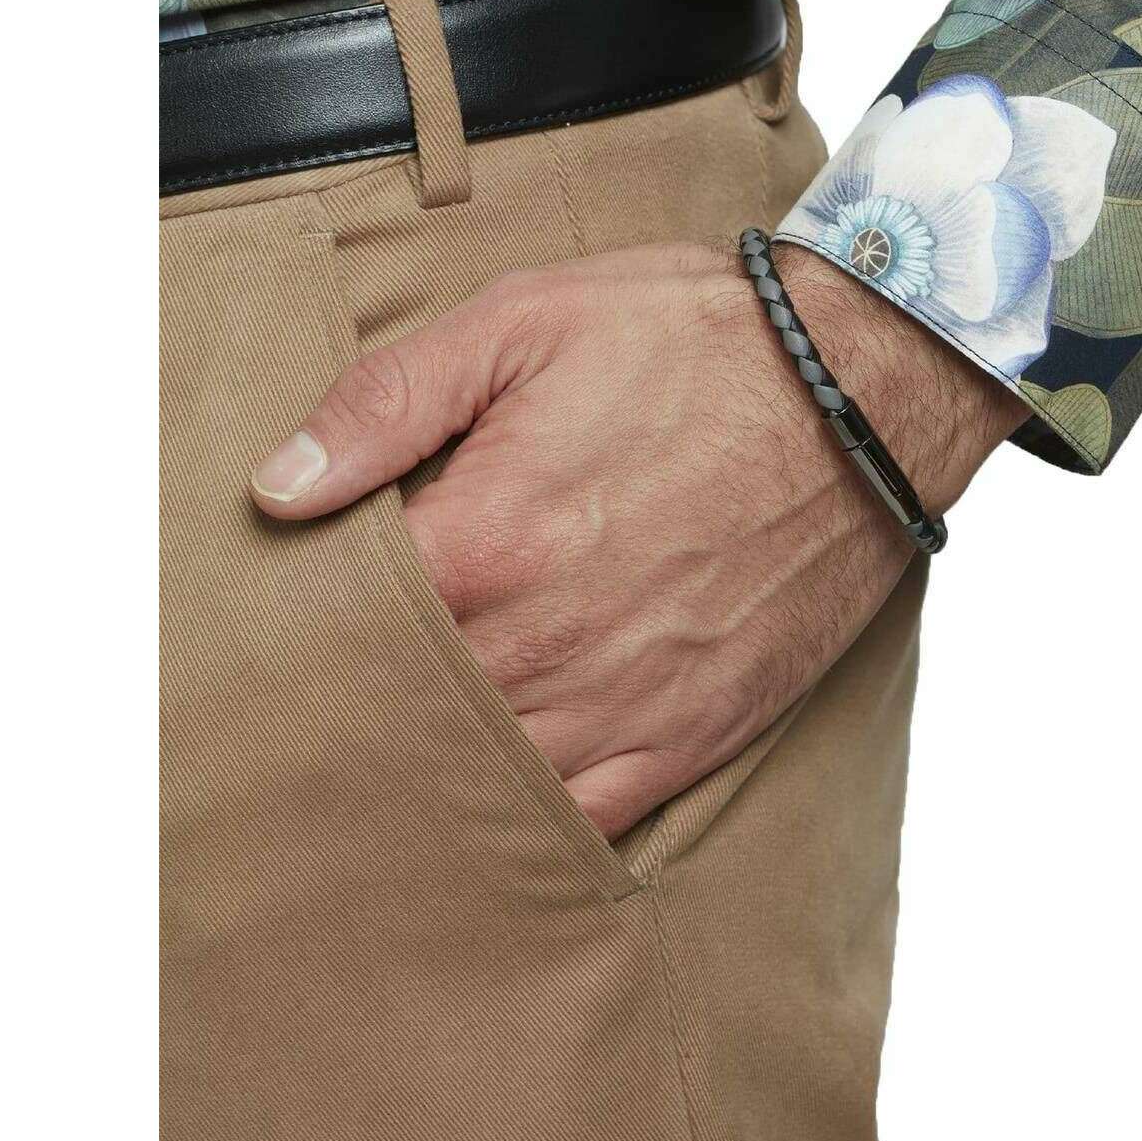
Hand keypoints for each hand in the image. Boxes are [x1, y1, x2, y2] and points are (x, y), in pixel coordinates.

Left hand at [251, 241, 1026, 838]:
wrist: (863, 392)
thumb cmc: (697, 345)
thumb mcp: (527, 323)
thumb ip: (387, 403)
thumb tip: (278, 487)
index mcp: (487, 542)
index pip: (341, 624)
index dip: (310, 616)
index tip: (301, 600)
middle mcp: (547, 645)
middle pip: (401, 714)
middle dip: (365, 693)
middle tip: (344, 672)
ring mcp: (625, 703)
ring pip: (485, 779)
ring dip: (438, 761)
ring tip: (413, 731)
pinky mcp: (693, 734)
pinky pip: (587, 817)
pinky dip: (535, 812)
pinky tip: (507, 784)